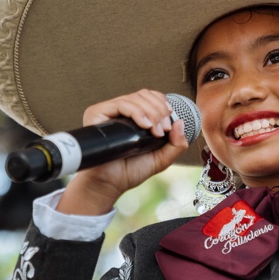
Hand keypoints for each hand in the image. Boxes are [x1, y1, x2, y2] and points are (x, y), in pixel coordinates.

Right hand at [56, 90, 188, 214]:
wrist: (111, 184)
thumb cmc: (131, 171)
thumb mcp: (161, 158)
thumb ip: (176, 144)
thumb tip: (181, 122)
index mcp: (134, 117)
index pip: (150, 96)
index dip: (163, 103)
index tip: (170, 123)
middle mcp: (120, 111)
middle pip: (144, 95)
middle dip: (160, 110)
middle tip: (164, 130)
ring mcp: (108, 111)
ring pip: (135, 98)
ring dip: (152, 113)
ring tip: (156, 132)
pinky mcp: (97, 114)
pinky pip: (121, 104)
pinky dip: (137, 112)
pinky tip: (145, 126)